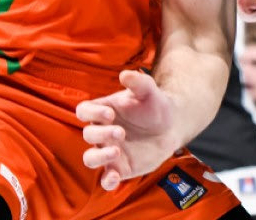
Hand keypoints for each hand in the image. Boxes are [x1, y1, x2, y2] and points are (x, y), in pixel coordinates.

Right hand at [76, 70, 180, 189]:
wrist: (171, 125)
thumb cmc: (154, 105)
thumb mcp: (149, 91)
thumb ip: (138, 82)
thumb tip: (125, 74)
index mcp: (103, 111)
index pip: (84, 111)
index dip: (92, 113)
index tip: (111, 114)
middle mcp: (102, 132)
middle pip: (88, 134)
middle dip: (102, 134)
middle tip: (122, 132)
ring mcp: (109, 151)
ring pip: (90, 158)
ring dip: (99, 156)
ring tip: (117, 151)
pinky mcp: (120, 168)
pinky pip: (106, 179)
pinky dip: (107, 181)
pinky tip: (115, 178)